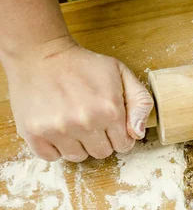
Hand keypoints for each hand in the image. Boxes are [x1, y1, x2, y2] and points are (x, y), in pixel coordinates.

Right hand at [6, 36, 153, 161]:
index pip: (124, 145)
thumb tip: (138, 133)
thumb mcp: (121, 74)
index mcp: (110, 110)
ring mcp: (58, 129)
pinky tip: (55, 128)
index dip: (118, 136)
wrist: (40, 53)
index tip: (108, 124)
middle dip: (99, 140)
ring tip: (71, 122)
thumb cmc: (83, 64)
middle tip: (89, 120)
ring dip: (77, 144)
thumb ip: (140, 103)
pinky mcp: (34, 132)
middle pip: (102, 153)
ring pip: (77, 157)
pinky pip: (51, 157)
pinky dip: (53, 147)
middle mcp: (85, 122)